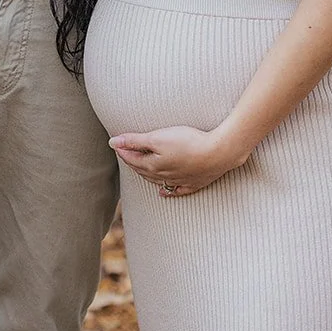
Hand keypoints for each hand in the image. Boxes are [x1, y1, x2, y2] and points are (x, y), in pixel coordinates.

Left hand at [109, 125, 245, 196]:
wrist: (219, 153)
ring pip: (157, 181)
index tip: (115, 143)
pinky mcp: (194, 183)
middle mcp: (164, 176)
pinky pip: (177, 190)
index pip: (133, 159)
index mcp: (153, 165)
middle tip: (125, 153)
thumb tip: (113, 142)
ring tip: (139, 169)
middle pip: (143, 170)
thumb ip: (135, 140)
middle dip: (133, 161)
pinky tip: (163, 192)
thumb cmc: (188, 142)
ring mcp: (180, 181)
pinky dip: (168, 191)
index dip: (123, 150)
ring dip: (146, 175)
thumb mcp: (157, 138)